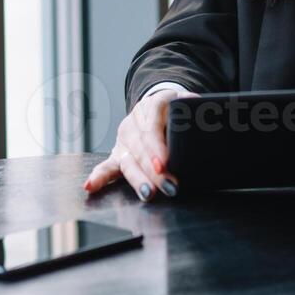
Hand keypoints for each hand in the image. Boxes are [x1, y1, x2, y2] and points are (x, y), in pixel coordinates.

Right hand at [83, 87, 195, 201]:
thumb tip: (203, 115)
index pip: (151, 128)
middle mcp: (134, 123)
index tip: (164, 164)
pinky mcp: (118, 154)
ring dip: (137, 179)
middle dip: (154, 171)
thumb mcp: (187, 102)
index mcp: (153, 105)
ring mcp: (124, 140)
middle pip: (140, 149)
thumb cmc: (177, 108)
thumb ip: (195, 109)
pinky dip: (99, 176)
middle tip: (170, 187)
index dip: (156, 147)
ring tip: (147, 193)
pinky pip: (107, 166)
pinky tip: (90, 187)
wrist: (159, 104)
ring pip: (127, 161)